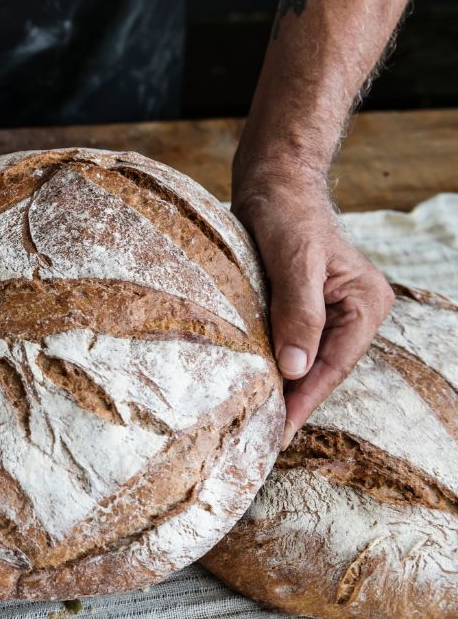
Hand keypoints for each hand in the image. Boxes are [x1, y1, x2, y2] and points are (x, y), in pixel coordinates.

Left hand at [232, 176, 393, 448]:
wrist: (272, 181)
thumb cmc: (285, 212)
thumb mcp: (293, 260)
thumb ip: (298, 312)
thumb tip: (296, 369)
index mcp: (365, 303)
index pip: (334, 364)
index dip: (305, 400)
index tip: (278, 430)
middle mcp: (355, 311)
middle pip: (322, 368)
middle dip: (293, 400)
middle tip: (259, 436)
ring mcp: (331, 311)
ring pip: (306, 360)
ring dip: (282, 386)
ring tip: (255, 421)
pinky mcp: (304, 306)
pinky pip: (291, 344)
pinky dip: (274, 364)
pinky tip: (253, 384)